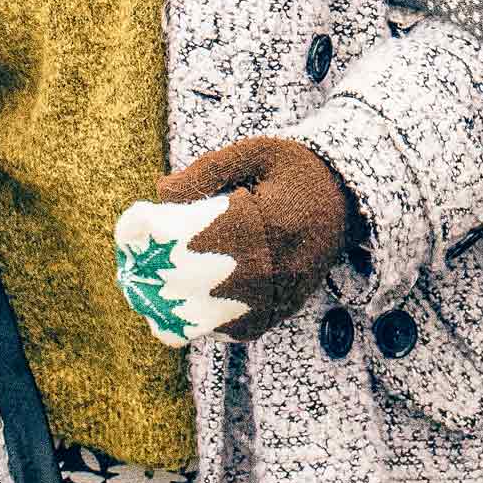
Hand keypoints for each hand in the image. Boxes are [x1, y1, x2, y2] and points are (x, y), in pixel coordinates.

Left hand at [146, 136, 359, 335]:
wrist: (349, 203)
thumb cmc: (297, 172)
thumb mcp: (258, 153)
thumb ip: (208, 170)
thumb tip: (160, 191)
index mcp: (264, 220)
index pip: (191, 234)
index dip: (151, 231)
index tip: (135, 222)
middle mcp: (270, 266)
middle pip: (188, 282)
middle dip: (151, 271)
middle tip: (133, 258)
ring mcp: (273, 297)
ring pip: (200, 320)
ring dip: (168, 304)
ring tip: (149, 287)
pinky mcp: (275, 314)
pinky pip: (225, 330)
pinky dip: (199, 319)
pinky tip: (188, 299)